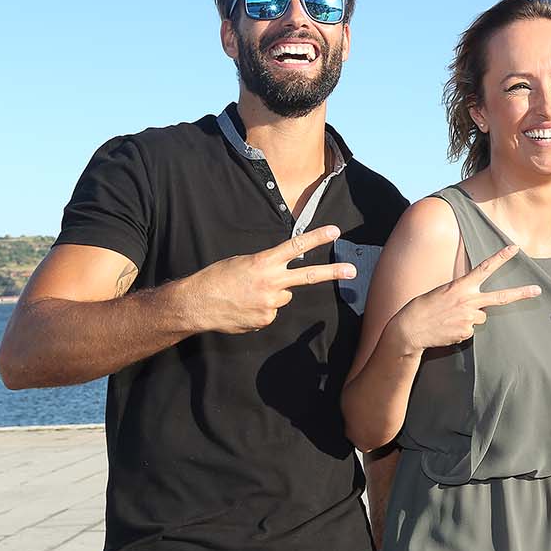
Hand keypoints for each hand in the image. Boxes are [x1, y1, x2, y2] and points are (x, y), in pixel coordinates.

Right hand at [187, 225, 352, 333]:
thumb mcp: (242, 263)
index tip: (334, 232)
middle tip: (352, 270)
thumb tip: (283, 282)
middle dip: (332, 272)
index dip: (317, 238)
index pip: (296, 246)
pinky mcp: (266, 319)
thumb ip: (267, 268)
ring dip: (272, 294)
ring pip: (284, 296)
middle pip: (308, 276)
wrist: (198, 304)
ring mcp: (271, 303)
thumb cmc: (216, 278)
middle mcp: (271, 282)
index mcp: (264, 262)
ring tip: (248, 294)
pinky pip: (271, 311)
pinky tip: (244, 307)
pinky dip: (261, 309)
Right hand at [391, 245, 539, 352]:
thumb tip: (479, 309)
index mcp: (461, 285)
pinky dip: (461, 330)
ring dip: (470, 318)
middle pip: (500, 297)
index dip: (501, 257)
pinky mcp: (466, 333)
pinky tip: (447, 329)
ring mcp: (469, 318)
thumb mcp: (442, 292)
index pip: (485, 268)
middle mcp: (468, 301)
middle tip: (537, 290)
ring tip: (450, 319)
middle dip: (521, 294)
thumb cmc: (424, 307)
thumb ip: (463, 295)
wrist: (410, 329)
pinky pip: (470, 331)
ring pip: (481, 318)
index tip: (515, 248)